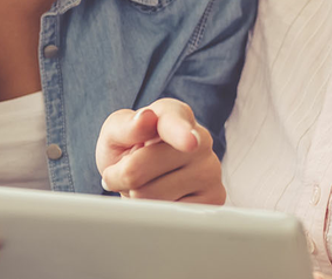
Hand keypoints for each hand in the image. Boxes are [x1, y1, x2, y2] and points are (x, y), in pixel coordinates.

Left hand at [95, 98, 224, 203]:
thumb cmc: (129, 148)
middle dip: (122, 176)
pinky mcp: (215, 199)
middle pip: (140, 169)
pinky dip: (157, 212)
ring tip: (147, 183)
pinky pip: (169, 216)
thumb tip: (145, 119)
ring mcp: (211, 170)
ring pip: (153, 197)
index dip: (180, 134)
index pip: (174, 125)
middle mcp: (201, 139)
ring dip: (138, 196)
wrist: (142, 173)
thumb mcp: (116, 132)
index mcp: (175, 115)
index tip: (189, 142)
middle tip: (127, 170)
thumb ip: (126, 126)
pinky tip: (164, 197)